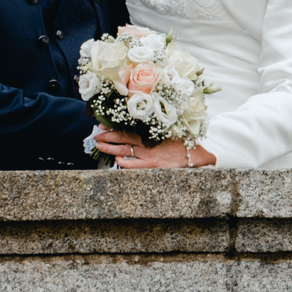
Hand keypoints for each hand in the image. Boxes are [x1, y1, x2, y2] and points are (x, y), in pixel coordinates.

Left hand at [92, 127, 214, 168]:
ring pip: (124, 152)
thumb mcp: (167, 131)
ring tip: (100, 147)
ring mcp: (149, 156)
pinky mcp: (152, 167)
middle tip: (96, 137)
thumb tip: (137, 125)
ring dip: (111, 150)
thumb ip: (152, 129)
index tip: (102, 126)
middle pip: (122, 139)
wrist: (196, 156)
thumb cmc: (182, 143)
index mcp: (151, 133)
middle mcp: (148, 143)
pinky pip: (133, 166)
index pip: (127, 129)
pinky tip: (116, 161)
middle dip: (107, 138)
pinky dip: (123, 163)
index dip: (113, 128)